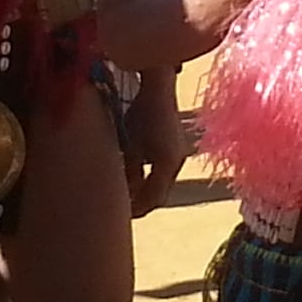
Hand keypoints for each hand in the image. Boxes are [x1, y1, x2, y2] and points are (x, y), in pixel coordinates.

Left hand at [122, 73, 188, 212]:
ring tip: (127, 194)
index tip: (123, 216)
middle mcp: (177, 162)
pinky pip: (162, 170)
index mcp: (167, 164)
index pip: (154, 198)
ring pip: (161, 182)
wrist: (159, 84)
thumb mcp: (130, 144)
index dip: (138, 209)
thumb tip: (123, 192)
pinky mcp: (175, 145)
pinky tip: (136, 174)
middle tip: (123, 209)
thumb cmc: (142, 112)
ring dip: (146, 190)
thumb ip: (128, 170)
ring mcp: (178, 153)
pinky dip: (149, 177)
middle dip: (142, 202)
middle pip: (160, 193)